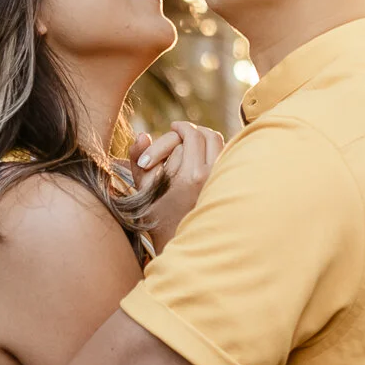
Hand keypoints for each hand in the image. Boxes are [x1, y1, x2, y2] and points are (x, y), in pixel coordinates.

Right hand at [131, 120, 224, 249]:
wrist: (178, 237)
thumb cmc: (157, 214)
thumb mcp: (142, 187)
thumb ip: (138, 158)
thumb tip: (143, 134)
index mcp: (191, 176)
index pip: (191, 135)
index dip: (181, 127)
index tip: (173, 126)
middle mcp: (211, 177)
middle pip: (209, 135)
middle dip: (193, 131)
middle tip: (181, 132)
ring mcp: (221, 181)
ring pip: (220, 144)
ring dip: (205, 138)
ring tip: (190, 141)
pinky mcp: (227, 185)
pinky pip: (225, 155)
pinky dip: (214, 150)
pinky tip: (200, 156)